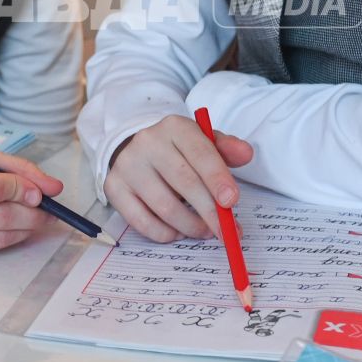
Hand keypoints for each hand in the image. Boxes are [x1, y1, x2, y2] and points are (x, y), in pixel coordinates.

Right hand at [104, 115, 253, 242]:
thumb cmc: (177, 150)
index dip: (218, 179)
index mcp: (175, 127)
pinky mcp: (114, 188)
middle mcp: (148, 142)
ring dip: (190, 226)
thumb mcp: (202, 141)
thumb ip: (226, 148)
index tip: (232, 203)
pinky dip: (165, 233)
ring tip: (204, 231)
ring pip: (165, 207)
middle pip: (185, 183)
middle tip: (227, 233)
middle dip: (210, 213)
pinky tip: (177, 231)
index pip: (201, 153)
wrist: (134, 148)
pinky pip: (142, 222)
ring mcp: (128, 165)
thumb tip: (246, 154)